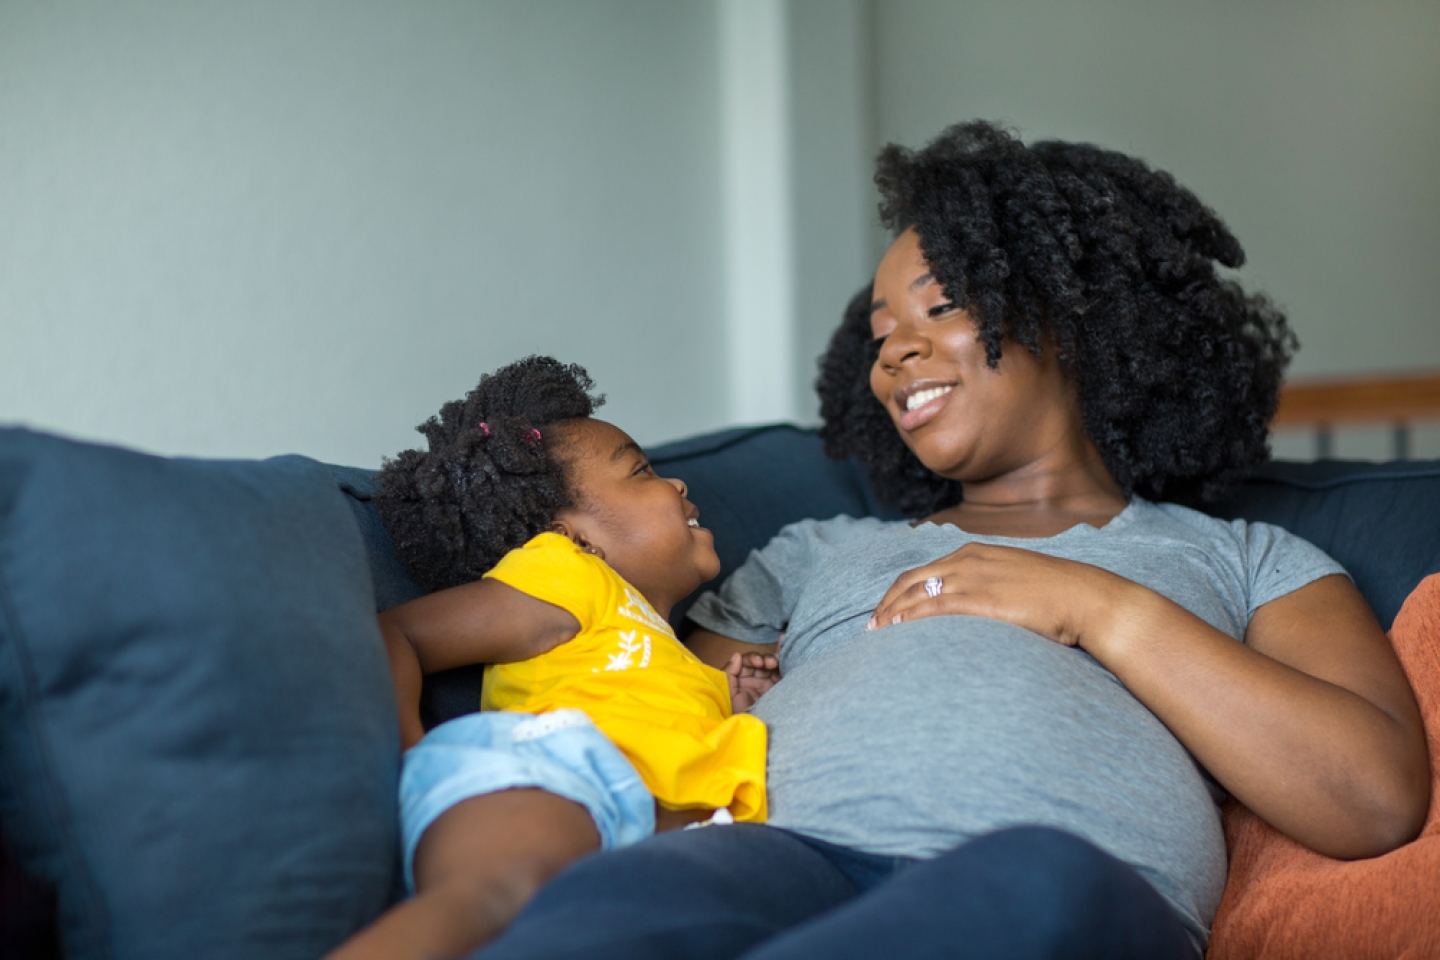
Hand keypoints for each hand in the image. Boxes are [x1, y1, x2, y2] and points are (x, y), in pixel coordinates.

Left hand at [724, 650, 780, 711]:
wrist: (748, 729)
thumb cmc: (734, 712)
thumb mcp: (728, 692)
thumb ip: (730, 672)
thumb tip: (737, 655)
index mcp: (741, 677)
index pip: (747, 661)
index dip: (753, 658)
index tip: (758, 662)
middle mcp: (754, 679)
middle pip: (761, 662)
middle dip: (766, 660)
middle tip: (771, 664)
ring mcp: (766, 685)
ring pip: (772, 668)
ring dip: (775, 663)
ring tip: (777, 665)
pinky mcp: (777, 691)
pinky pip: (781, 676)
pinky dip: (784, 669)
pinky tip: (785, 666)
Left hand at [866, 542, 1129, 652]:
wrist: (1087, 598)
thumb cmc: (1058, 596)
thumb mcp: (1016, 582)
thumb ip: (990, 588)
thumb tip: (976, 609)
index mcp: (975, 552)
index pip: (923, 571)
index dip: (900, 592)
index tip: (887, 611)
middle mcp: (967, 560)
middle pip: (910, 580)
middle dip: (886, 603)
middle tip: (872, 627)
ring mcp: (973, 578)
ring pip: (916, 593)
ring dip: (891, 613)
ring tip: (876, 634)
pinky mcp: (980, 599)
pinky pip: (933, 607)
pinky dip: (908, 618)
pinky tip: (896, 631)